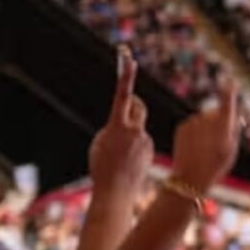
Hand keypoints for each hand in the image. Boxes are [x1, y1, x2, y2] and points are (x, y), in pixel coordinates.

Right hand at [86, 51, 152, 205]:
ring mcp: (144, 139)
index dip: (126, 77)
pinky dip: (134, 146)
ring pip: (138, 127)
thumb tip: (123, 123)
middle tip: (126, 106)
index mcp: (118, 126)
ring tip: (118, 153)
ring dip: (130, 132)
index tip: (129, 59)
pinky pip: (141, 141)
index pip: (122, 95)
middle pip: (138, 106)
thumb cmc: (101, 167)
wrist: (116, 191)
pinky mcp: (150, 148)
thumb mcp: (100, 143)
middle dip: (132, 103)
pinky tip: (127, 161)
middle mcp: (134, 130)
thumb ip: (112, 128)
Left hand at [169, 79, 242, 189]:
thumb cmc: (216, 165)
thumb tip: (235, 114)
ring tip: (206, 146)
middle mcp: (208, 120)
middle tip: (220, 139)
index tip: (230, 83)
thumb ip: (235, 129)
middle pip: (217, 112)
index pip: (227, 102)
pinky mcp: (182, 126)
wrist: (190, 178)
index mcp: (223, 125)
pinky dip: (196, 131)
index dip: (229, 92)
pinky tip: (196, 146)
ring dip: (207, 127)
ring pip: (204, 118)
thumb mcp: (232, 149)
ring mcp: (193, 122)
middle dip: (220, 120)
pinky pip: (193, 124)